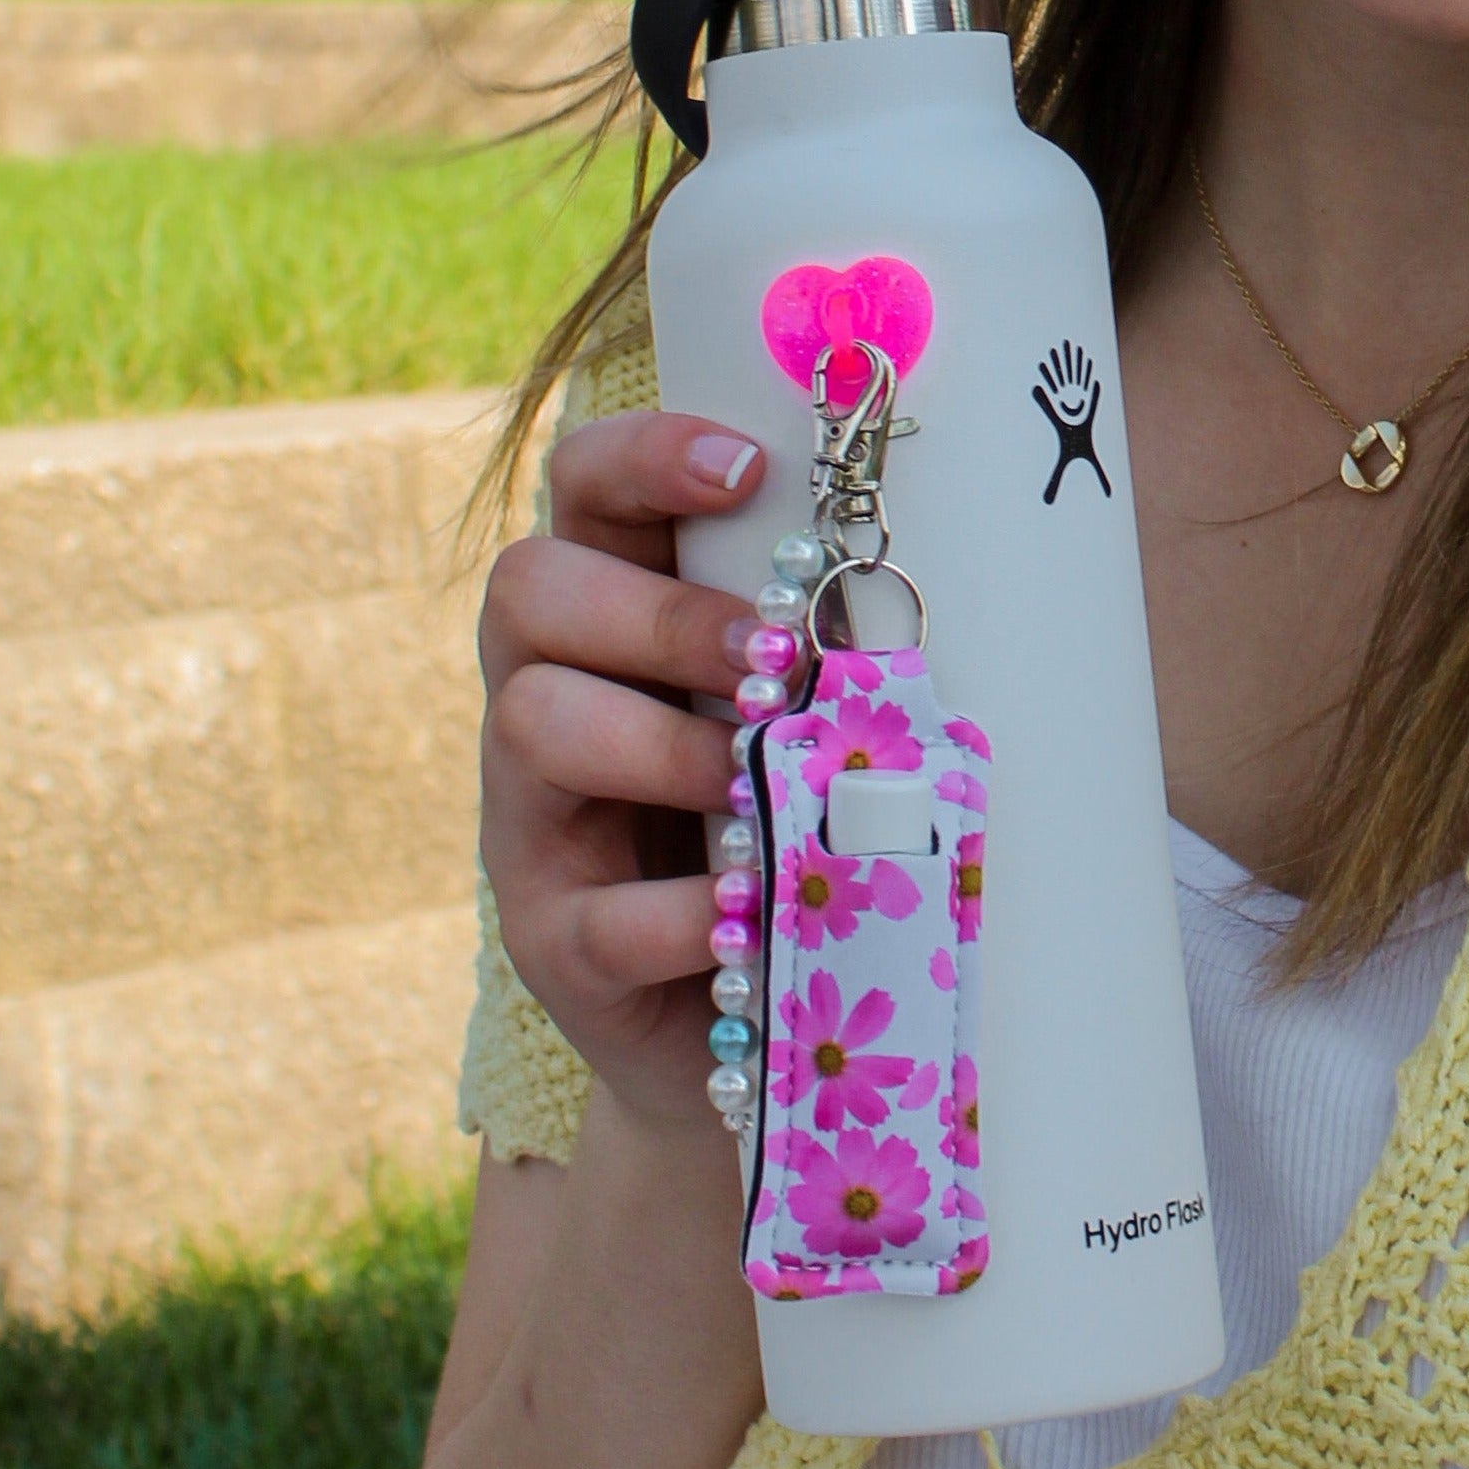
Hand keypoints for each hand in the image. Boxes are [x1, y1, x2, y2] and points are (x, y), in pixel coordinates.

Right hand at [477, 412, 770, 1135]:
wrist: (773, 1015)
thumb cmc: (801, 813)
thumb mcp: (810, 705)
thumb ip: (832, 637)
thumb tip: (936, 573)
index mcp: (616, 608)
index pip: (586, 485)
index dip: (649, 454)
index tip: (749, 469)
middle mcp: (546, 693)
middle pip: (531, 588)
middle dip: (656, 611)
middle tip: (764, 656)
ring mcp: (533, 819)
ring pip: (532, 724)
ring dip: (661, 746)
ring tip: (755, 783)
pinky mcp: (550, 941)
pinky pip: (591, 913)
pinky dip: (683, 909)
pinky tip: (753, 907)